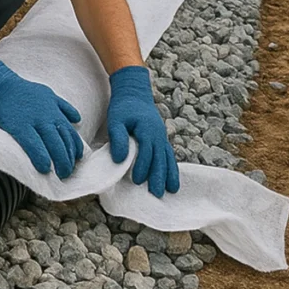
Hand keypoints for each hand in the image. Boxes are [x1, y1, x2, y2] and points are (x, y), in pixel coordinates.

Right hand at [0, 59, 83, 177]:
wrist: (1, 86)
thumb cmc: (25, 92)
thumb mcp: (48, 94)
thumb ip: (64, 107)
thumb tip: (77, 118)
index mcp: (55, 111)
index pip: (70, 133)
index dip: (75, 149)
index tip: (75, 160)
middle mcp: (48, 116)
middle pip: (63, 141)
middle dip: (68, 159)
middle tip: (67, 173)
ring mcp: (34, 121)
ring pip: (53, 143)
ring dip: (59, 160)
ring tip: (61, 174)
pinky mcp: (19, 126)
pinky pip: (32, 143)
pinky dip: (40, 156)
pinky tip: (44, 167)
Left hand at [106, 66, 179, 197]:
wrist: (134, 93)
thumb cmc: (123, 107)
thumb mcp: (116, 119)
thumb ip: (118, 138)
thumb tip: (120, 159)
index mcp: (147, 129)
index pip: (147, 151)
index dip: (143, 167)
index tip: (138, 181)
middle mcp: (158, 134)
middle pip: (160, 158)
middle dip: (160, 176)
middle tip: (157, 194)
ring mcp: (162, 137)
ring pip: (168, 157)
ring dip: (169, 174)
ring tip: (172, 190)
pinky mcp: (162, 139)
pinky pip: (169, 155)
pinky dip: (172, 167)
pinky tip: (173, 179)